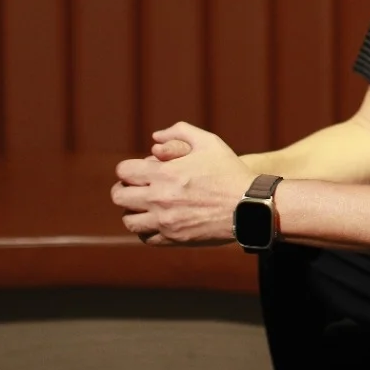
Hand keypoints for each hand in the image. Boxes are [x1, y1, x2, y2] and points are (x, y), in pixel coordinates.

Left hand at [111, 122, 253, 246]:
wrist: (249, 206)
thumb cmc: (230, 171)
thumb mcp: (209, 142)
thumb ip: (180, 131)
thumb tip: (155, 137)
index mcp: (164, 173)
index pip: (124, 171)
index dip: (128, 169)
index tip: (137, 171)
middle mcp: (159, 198)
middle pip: (120, 196)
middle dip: (124, 189)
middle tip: (135, 188)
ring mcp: (164, 221)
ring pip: (129, 220)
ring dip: (133, 212)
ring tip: (144, 207)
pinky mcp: (173, 239)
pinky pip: (146, 237)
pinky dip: (147, 229)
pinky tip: (157, 221)